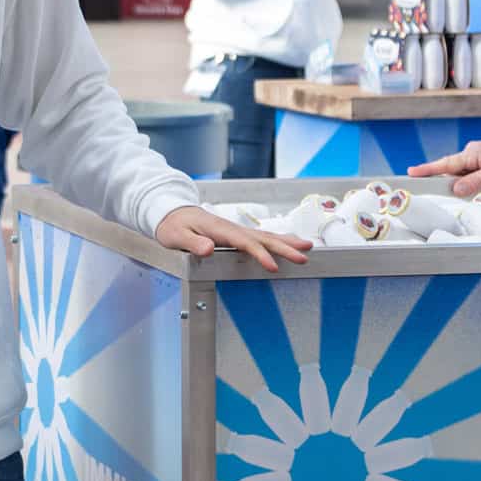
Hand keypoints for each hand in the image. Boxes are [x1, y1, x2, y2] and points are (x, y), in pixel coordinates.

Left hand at [155, 206, 311, 271]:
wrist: (172, 213)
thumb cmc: (174, 226)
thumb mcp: (177, 236)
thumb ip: (193, 243)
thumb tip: (209, 249)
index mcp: (220, 229)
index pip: (245, 243)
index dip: (260, 254)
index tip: (273, 267)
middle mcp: (233, 228)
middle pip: (263, 238)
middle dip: (285, 247)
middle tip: (304, 255)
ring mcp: (237, 230)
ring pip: (266, 236)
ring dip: (287, 241)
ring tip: (308, 246)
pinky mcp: (237, 234)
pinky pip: (261, 237)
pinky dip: (278, 240)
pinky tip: (289, 243)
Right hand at [408, 135, 480, 195]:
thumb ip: (476, 181)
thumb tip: (456, 189)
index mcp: (472, 153)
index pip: (445, 164)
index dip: (427, 169)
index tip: (410, 172)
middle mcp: (473, 156)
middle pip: (452, 172)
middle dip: (444, 182)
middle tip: (431, 190)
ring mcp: (480, 161)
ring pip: (464, 177)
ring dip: (463, 186)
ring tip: (467, 194)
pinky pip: (474, 178)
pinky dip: (473, 186)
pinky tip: (479, 192)